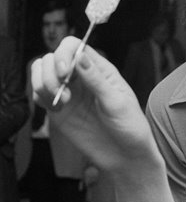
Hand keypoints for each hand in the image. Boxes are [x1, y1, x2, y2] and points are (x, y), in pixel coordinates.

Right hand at [32, 36, 159, 171]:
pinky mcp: (59, 109)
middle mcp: (82, 77)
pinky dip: (39, 97)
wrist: (125, 155)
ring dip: (42, 83)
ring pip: (41, 73)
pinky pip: (39, 94)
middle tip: (63, 92)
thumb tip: (80, 57)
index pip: (74, 46)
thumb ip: (96, 80)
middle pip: (52, 57)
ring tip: (60, 101)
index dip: (63, 53)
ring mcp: (69, 92)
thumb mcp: (117, 102)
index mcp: (100, 69)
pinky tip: (56, 108)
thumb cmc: (130, 125)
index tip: (63, 72)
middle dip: (50, 71)